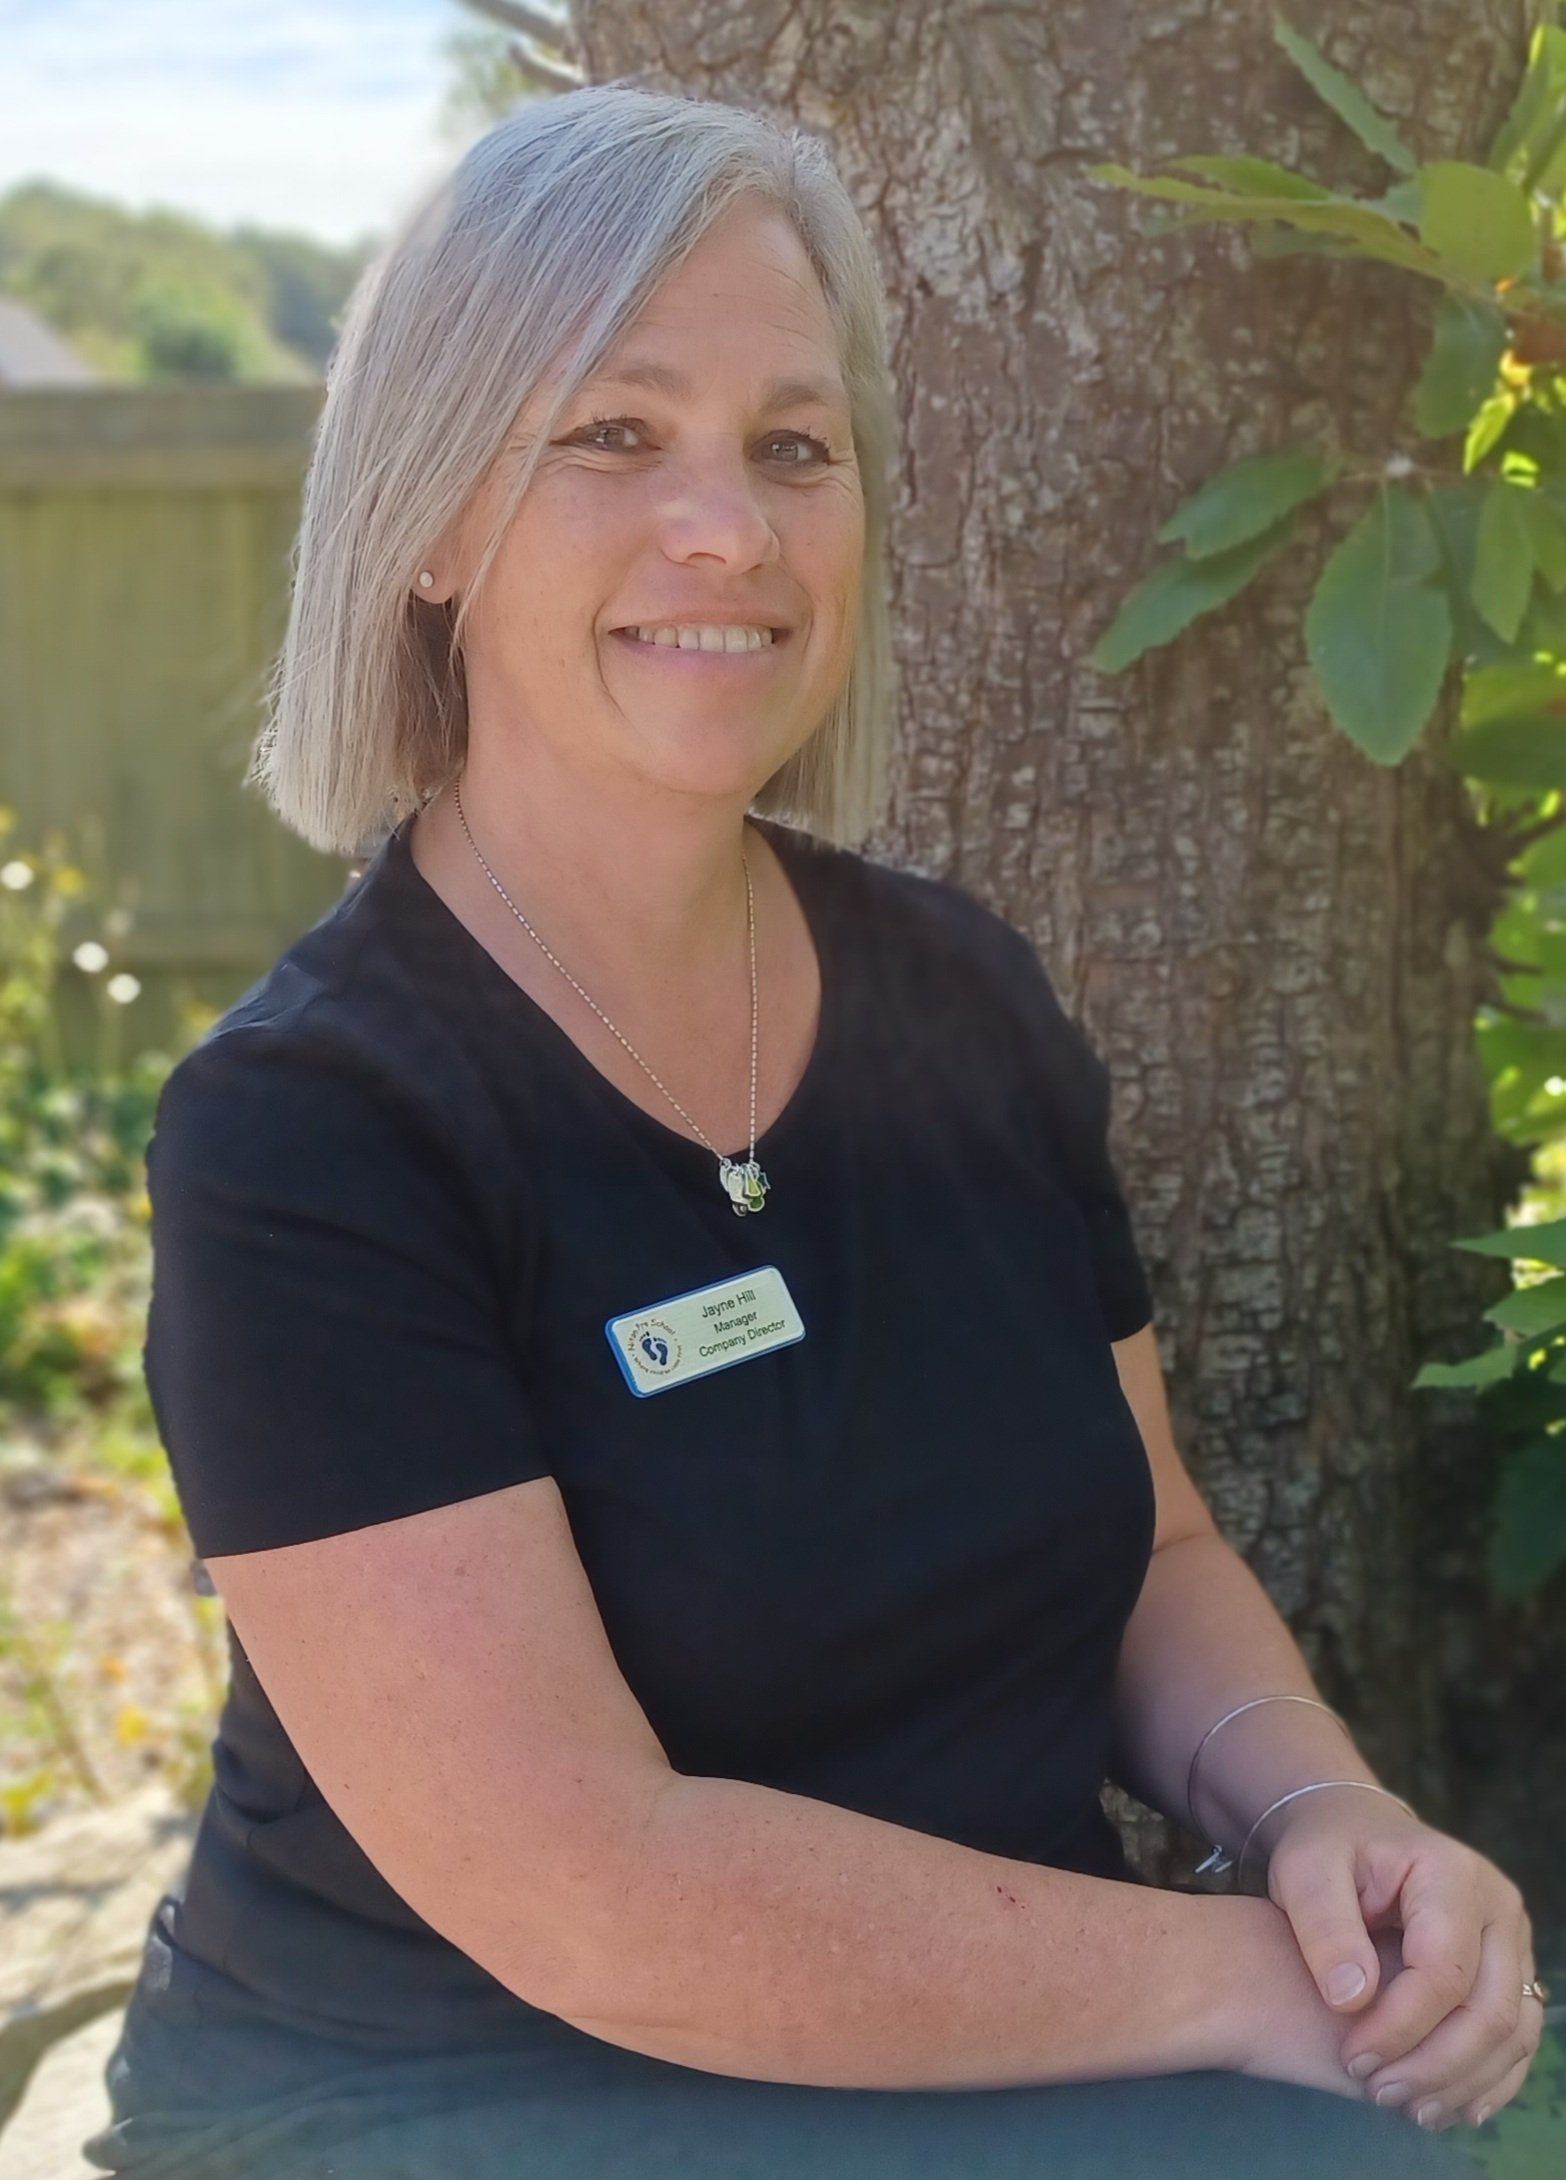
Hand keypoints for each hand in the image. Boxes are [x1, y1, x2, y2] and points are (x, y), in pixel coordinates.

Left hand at [1259, 1785, 1544, 2132]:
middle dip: (1434, 2065)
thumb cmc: (1328, 1852)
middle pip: (1488, 2010)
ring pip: (1511, 2031)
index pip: (1442, 1972)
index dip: (1400, 2027)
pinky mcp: (1512, 1968)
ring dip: (1464, 2081)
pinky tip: (1448, 2106)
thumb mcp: (1305, 1871)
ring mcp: (1513, 1939)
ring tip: (1409, 2110)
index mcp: (1450, 1873)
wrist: (1356, 1833)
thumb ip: (1324, 1927)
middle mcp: (1499, 1905)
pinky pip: (1516, 2035)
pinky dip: (1487, 2078)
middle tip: (1377, 2092)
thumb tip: (1350, 1999)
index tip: (1352, 2057)